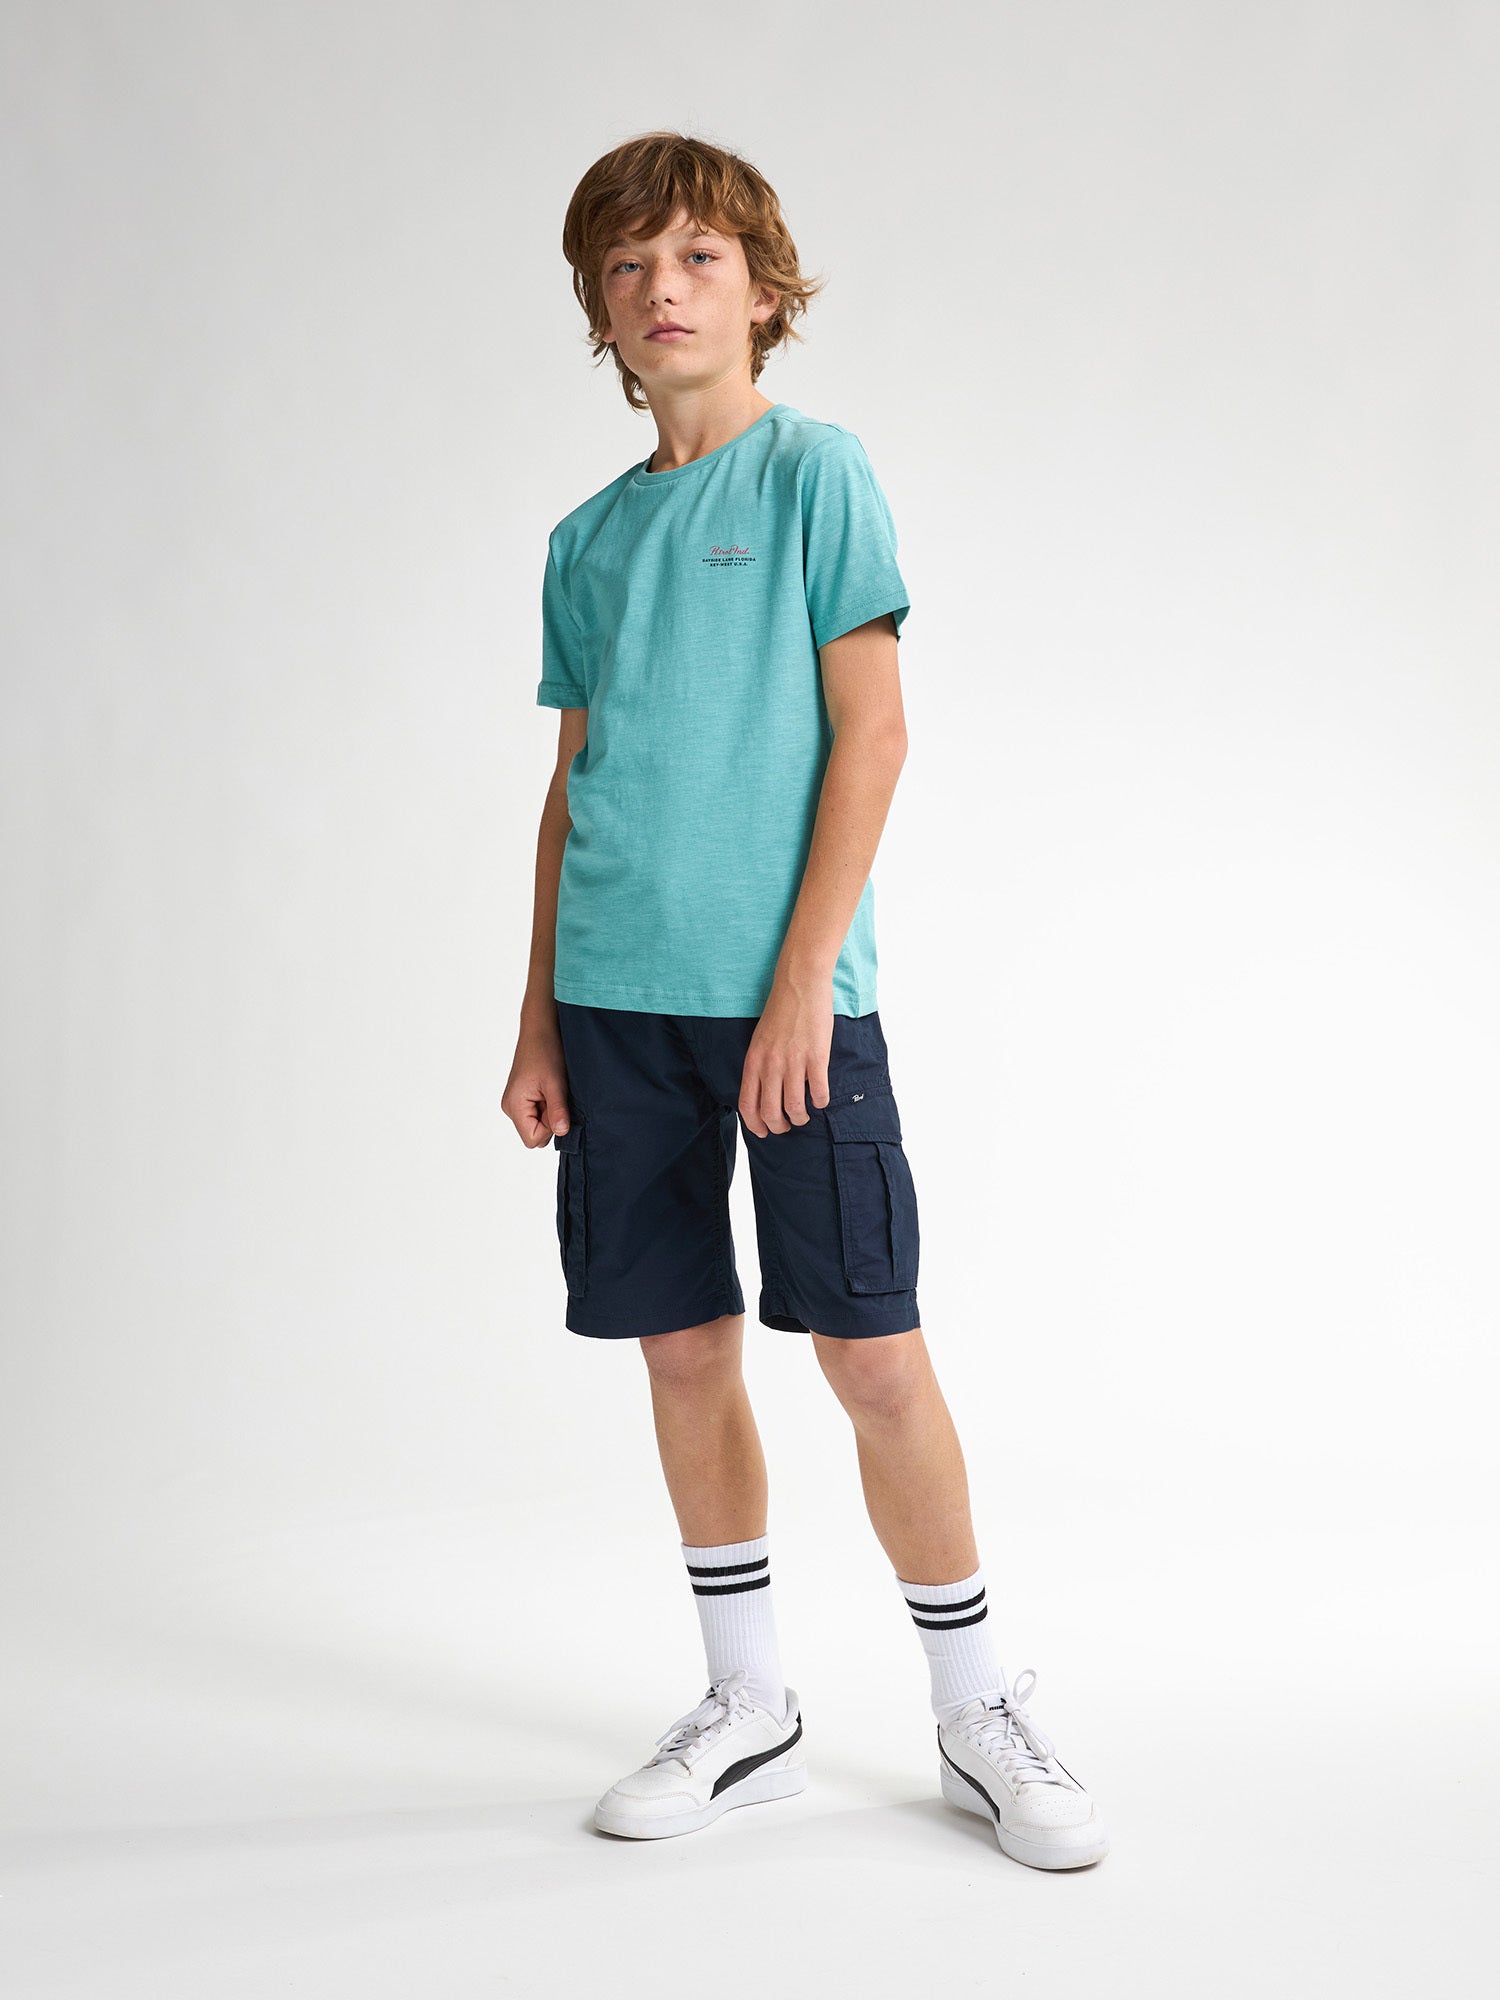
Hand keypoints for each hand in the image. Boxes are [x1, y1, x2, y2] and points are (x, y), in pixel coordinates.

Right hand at [502, 1019, 571, 1145]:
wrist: (540, 1030)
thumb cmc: (545, 1051)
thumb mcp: (556, 1084)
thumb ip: (557, 1111)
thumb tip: (562, 1132)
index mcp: (514, 1106)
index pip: (532, 1139)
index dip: (549, 1128)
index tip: (555, 1105)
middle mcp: (510, 1108)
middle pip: (534, 1134)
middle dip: (550, 1121)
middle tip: (555, 1095)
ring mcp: (515, 1103)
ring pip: (537, 1124)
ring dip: (549, 1112)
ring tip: (552, 1090)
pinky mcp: (522, 1098)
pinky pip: (537, 1114)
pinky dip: (547, 1106)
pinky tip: (550, 1089)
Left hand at [739, 976, 833, 1136]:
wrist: (800, 983)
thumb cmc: (781, 1010)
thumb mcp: (760, 1039)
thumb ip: (761, 1065)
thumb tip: (767, 1092)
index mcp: (754, 1060)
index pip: (747, 1104)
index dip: (754, 1124)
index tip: (763, 1132)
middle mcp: (771, 1064)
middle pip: (770, 1112)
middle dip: (779, 1127)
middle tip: (787, 1125)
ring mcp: (794, 1062)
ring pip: (795, 1108)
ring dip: (801, 1118)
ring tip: (805, 1115)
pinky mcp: (817, 1057)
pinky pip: (819, 1092)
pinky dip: (821, 1101)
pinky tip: (821, 1098)